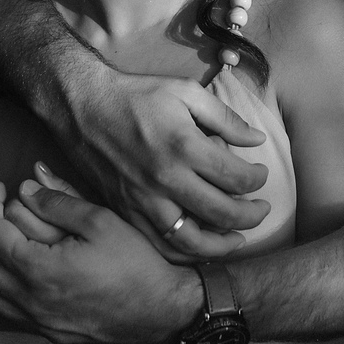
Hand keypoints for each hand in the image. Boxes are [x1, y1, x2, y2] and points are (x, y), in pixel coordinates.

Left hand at [0, 177, 197, 343]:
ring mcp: (36, 319)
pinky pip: (2, 308)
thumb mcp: (100, 221)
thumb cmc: (134, 263)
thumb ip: (58, 202)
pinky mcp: (46, 331)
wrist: (159, 309)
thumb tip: (26, 187)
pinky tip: (10, 268)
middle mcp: (29, 299)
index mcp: (38, 269)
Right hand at [63, 68, 270, 258]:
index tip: (261, 174)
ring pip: (191, 241)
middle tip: (262, 209)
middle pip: (221, 214)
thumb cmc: (135, 94)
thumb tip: (256, 139)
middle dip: (251, 216)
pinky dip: (184, 252)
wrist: (82, 105)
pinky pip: (159, 244)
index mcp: (183, 146)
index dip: (257, 179)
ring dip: (222, 244)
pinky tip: (200, 245)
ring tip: (237, 237)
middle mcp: (164, 178)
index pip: (235, 177)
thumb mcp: (185, 92)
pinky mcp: (124, 210)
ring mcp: (142, 199)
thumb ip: (225, 117)